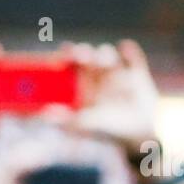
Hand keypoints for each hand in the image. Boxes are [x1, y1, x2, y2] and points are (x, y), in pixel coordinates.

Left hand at [0, 38, 159, 152]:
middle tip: (81, 55)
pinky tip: (124, 50)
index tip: (62, 53)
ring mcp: (117, 70)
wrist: (139, 133)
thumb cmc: (108, 129)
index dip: (65, 55)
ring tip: (104, 64)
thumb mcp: (86, 126)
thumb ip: (67, 120)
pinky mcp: (136, 72)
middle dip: (83, 52)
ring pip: (107, 53)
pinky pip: (132, 57)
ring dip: (103, 54)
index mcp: (82, 81)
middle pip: (87, 54)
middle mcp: (97, 72)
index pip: (70, 61)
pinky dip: (129, 53)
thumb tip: (45, 115)